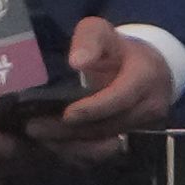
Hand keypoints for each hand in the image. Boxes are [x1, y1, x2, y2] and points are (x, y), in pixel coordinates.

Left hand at [49, 21, 183, 148]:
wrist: (147, 69)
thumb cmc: (117, 48)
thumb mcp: (102, 32)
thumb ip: (90, 41)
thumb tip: (77, 62)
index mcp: (145, 77)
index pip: (120, 99)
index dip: (93, 108)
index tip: (66, 114)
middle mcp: (149, 107)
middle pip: (109, 126)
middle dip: (72, 130)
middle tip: (35, 128)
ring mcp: (142, 127)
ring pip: (105, 144)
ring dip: (72, 144)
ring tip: (40, 137)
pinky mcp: (132, 139)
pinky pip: (105, 152)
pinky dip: (80, 151)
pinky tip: (55, 144)